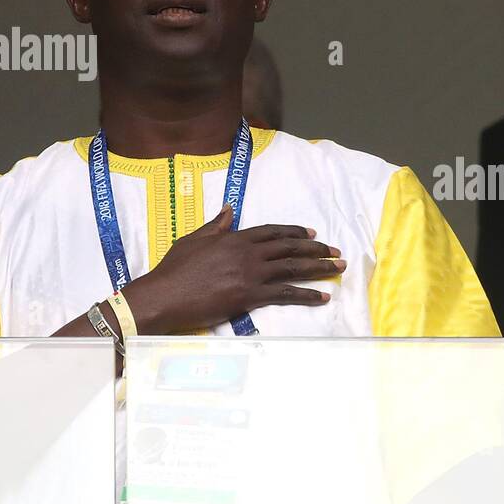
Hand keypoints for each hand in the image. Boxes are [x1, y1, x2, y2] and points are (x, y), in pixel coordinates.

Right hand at [121, 204, 344, 333]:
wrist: (164, 295)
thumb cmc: (175, 269)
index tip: (312, 233)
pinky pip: (286, 294)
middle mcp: (248, 253)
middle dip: (317, 249)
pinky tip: (323, 296)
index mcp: (235, 238)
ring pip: (293, 268)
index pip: (273, 232)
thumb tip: (228, 208)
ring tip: (339, 268)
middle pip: (290, 247)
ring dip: (320, 268)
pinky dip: (307, 295)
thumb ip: (216, 225)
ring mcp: (251, 274)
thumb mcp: (194, 239)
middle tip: (336, 252)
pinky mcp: (250, 296)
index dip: (295, 232)